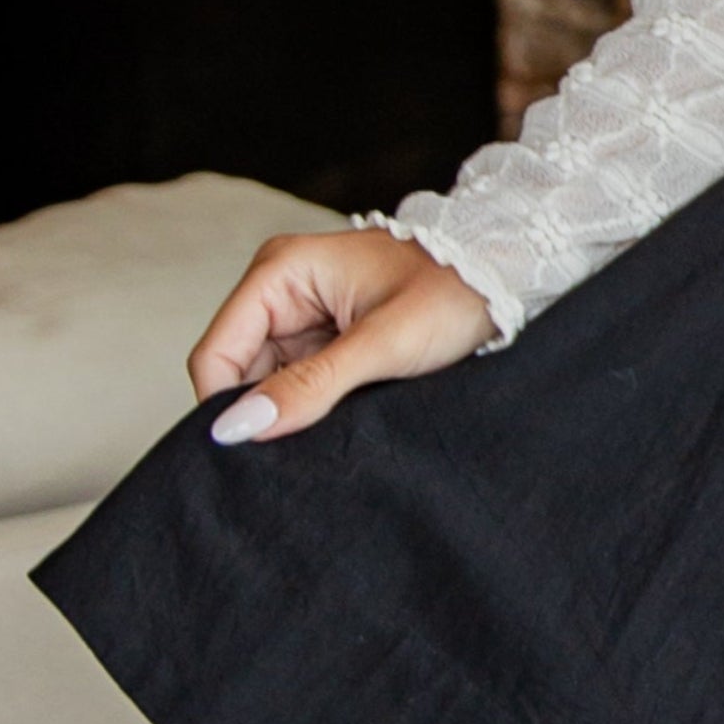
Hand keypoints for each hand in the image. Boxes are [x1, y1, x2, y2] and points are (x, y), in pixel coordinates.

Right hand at [191, 228, 497, 446]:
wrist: (507, 279)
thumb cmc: (453, 292)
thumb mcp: (383, 345)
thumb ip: (310, 385)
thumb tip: (238, 427)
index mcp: (279, 271)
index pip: (216, 355)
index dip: (226, 407)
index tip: (257, 453)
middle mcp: (281, 288)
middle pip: (237, 372)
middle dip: (263, 411)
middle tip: (305, 447)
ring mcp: (303, 315)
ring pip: (267, 383)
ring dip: (292, 411)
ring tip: (337, 427)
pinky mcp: (326, 339)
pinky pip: (298, 383)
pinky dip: (314, 406)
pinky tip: (344, 418)